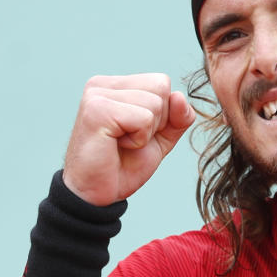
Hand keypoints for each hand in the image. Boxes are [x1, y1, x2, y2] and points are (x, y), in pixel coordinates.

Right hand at [62, 73, 194, 204]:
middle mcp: (103, 84)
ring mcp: (98, 94)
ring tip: (122, 143)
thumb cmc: (123, 166)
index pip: (162, 82)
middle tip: (130, 140)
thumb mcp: (160, 139)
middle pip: (161, 87)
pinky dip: (139, 139)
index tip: (138, 133)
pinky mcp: (97, 110)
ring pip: (155, 103)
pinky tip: (117, 145)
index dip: (164, 115)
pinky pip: (144, 118)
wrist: (96, 193)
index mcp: (116, 85)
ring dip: (146, 133)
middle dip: (157, 122)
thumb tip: (180, 96)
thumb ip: (177, 118)